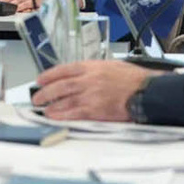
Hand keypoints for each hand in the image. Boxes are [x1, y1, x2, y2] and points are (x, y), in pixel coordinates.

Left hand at [32, 61, 154, 121]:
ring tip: (43, 109)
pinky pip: (74, 113)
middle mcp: (89, 79)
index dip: (49, 75)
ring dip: (51, 105)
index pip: (65, 69)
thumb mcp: (112, 66)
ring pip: (64, 99)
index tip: (41, 79)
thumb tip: (82, 76)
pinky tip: (54, 116)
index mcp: (92, 67)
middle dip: (45, 92)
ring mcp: (91, 95)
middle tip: (37, 97)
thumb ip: (95, 70)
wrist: (147, 91)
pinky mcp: (96, 110)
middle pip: (60, 85)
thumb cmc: (134, 80)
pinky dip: (62, 115)